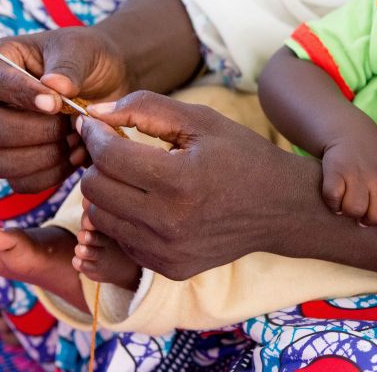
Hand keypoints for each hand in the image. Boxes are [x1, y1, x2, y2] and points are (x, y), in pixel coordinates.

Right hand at [0, 25, 131, 192]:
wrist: (109, 81)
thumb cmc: (88, 59)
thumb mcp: (83, 51)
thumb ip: (68, 67)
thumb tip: (54, 87)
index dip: (22, 96)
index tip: (55, 103)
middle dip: (41, 132)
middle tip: (76, 123)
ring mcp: (2, 136)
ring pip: (2, 162)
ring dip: (47, 157)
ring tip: (79, 139)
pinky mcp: (22, 161)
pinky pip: (23, 182)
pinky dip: (53, 175)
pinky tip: (78, 157)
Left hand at [76, 90, 299, 280]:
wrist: (282, 208)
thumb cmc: (243, 157)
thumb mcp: (202, 120)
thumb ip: (146, 108)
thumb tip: (95, 112)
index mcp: (180, 180)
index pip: (108, 156)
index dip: (95, 134)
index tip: (97, 123)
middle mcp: (169, 222)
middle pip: (94, 190)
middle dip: (97, 163)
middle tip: (116, 149)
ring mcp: (167, 251)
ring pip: (101, 218)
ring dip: (108, 192)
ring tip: (133, 176)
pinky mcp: (169, 268)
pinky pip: (123, 240)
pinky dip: (126, 218)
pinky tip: (150, 203)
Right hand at [321, 130, 376, 226]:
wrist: (349, 130)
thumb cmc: (376, 156)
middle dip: (368, 220)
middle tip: (362, 211)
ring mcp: (357, 173)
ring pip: (354, 210)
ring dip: (348, 212)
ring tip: (347, 203)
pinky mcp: (336, 170)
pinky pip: (333, 198)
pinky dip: (332, 204)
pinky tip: (335, 198)